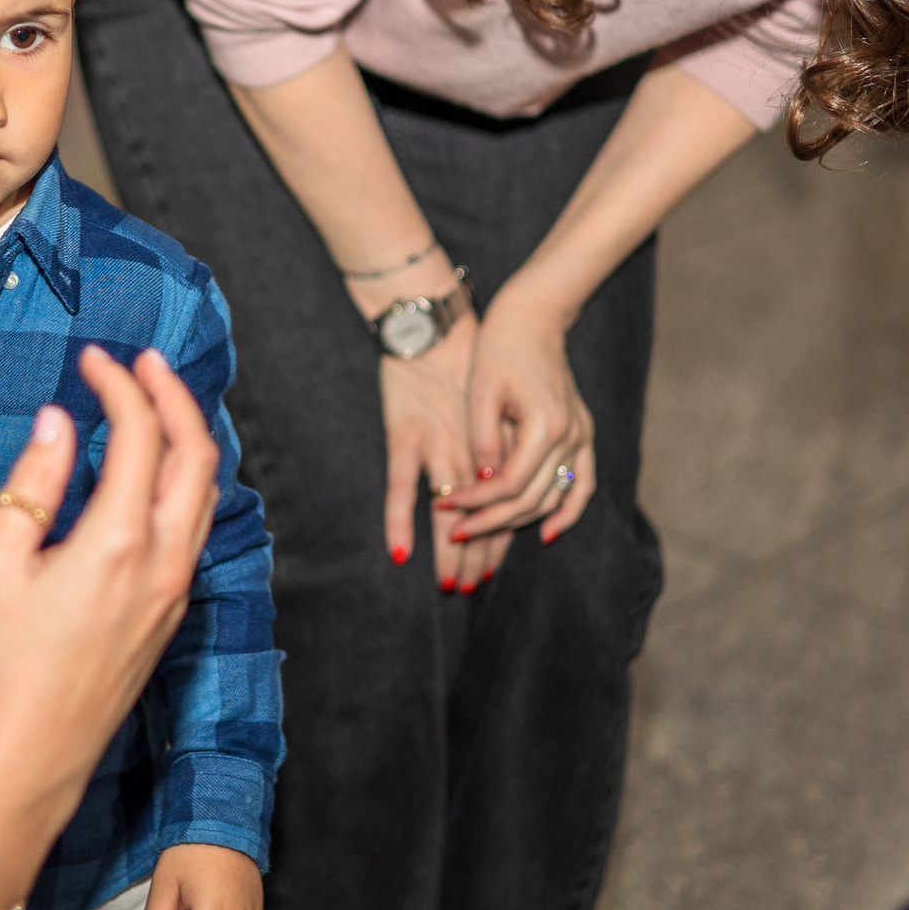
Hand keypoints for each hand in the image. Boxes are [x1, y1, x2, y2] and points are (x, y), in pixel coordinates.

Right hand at [0, 345, 220, 845]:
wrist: (34, 751)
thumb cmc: (4, 663)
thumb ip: (31, 484)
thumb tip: (57, 424)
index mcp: (118, 540)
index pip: (140, 434)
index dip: (121, 385)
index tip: (95, 361)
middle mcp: (163, 561)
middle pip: (196, 454)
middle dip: (175, 397)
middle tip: (144, 363)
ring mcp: (175, 589)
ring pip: (206, 493)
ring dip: (187, 438)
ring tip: (157, 404)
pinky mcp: (172, 611)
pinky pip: (195, 527)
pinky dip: (184, 482)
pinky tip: (153, 472)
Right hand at [380, 313, 498, 589]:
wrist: (433, 322)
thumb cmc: (466, 356)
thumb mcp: (495, 399)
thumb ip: (504, 438)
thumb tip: (508, 479)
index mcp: (495, 442)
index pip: (506, 503)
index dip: (500, 537)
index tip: (492, 568)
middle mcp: (472, 449)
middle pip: (482, 515)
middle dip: (478, 556)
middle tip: (470, 587)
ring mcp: (437, 445)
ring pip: (449, 514)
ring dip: (451, 553)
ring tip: (450, 585)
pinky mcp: (404, 436)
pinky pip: (400, 489)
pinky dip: (400, 522)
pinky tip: (401, 555)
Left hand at [436, 274, 595, 556]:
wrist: (532, 317)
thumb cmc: (498, 348)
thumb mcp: (479, 392)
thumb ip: (483, 440)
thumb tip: (482, 482)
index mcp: (546, 425)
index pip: (509, 484)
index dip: (475, 502)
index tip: (443, 506)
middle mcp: (571, 435)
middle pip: (532, 499)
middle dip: (490, 520)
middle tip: (455, 532)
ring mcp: (581, 436)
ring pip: (554, 498)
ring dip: (518, 520)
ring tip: (482, 530)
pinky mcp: (582, 434)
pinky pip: (582, 484)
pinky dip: (568, 510)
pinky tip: (546, 532)